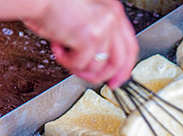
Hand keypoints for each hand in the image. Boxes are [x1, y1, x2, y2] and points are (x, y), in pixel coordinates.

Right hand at [24, 0, 138, 88]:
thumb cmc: (53, 6)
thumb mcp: (86, 18)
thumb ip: (100, 37)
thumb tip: (102, 64)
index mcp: (113, 12)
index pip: (129, 47)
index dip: (124, 69)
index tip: (117, 80)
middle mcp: (112, 17)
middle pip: (119, 61)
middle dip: (104, 76)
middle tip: (93, 80)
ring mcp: (102, 27)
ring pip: (98, 66)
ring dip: (79, 67)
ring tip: (66, 56)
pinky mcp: (89, 37)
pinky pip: (81, 64)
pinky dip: (66, 61)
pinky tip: (58, 48)